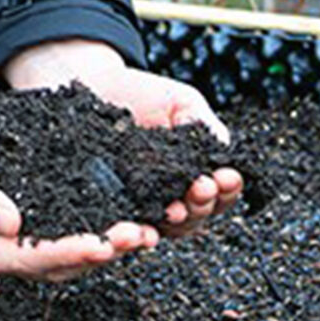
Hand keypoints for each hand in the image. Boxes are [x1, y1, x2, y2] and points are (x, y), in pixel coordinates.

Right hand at [0, 76, 159, 280]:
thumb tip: (10, 224)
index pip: (24, 259)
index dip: (66, 252)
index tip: (103, 246)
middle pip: (57, 262)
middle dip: (102, 250)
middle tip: (142, 236)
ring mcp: (20, 236)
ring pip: (73, 251)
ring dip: (112, 242)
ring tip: (149, 230)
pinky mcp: (39, 216)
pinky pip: (76, 224)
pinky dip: (105, 221)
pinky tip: (136, 212)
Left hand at [3, 39, 243, 236]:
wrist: (92, 85)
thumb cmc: (141, 93)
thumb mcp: (183, 103)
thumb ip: (206, 127)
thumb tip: (227, 155)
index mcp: (193, 172)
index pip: (219, 191)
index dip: (228, 188)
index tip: (227, 176)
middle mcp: (170, 195)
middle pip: (198, 214)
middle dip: (205, 204)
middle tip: (204, 187)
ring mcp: (140, 205)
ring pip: (168, 228)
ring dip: (179, 222)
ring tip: (178, 210)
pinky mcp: (109, 211)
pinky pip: (126, 228)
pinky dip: (137, 235)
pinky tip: (144, 231)